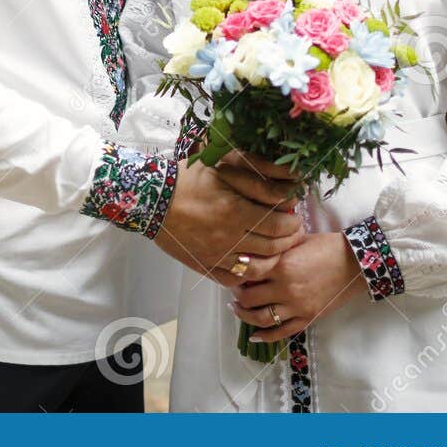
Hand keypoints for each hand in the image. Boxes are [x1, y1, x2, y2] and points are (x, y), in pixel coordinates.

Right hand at [153, 152, 303, 285]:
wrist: (151, 198)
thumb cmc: (188, 178)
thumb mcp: (224, 166)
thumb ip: (258, 174)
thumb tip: (290, 182)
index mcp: (236, 212)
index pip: (278, 226)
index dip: (292, 223)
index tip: (295, 217)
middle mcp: (229, 238)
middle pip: (272, 248)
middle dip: (288, 240)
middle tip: (292, 232)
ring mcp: (216, 256)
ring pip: (256, 269)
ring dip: (272, 260)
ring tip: (275, 249)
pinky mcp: (203, 266)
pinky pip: (232, 280)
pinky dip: (246, 275)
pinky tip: (249, 263)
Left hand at [228, 231, 366, 341]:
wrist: (355, 263)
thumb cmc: (326, 247)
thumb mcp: (296, 241)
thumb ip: (274, 249)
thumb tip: (252, 255)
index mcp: (282, 266)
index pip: (247, 275)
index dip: (235, 275)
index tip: (232, 273)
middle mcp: (286, 288)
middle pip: (249, 299)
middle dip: (237, 296)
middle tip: (234, 291)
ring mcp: (297, 306)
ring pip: (261, 319)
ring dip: (245, 316)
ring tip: (238, 309)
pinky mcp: (307, 318)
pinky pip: (282, 332)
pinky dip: (265, 336)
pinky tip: (254, 335)